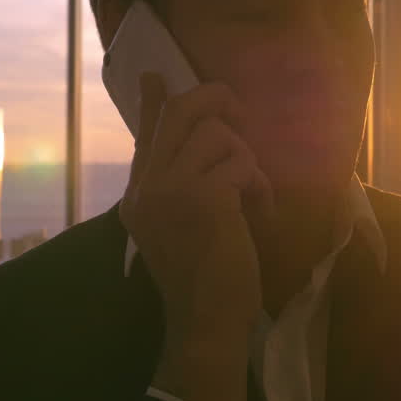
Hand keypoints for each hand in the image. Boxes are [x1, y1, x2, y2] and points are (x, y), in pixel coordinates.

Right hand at [119, 72, 273, 400]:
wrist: (205, 323)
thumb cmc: (202, 281)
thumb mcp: (180, 229)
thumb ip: (179, 186)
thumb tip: (195, 152)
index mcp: (139, 196)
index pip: (146, 136)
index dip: (152, 103)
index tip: (153, 77)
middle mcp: (148, 188)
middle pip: (180, 114)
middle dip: (216, 100)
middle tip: (238, 111)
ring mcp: (172, 190)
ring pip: (218, 135)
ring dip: (246, 161)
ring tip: (252, 196)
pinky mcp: (204, 198)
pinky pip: (241, 163)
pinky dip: (260, 186)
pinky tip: (261, 214)